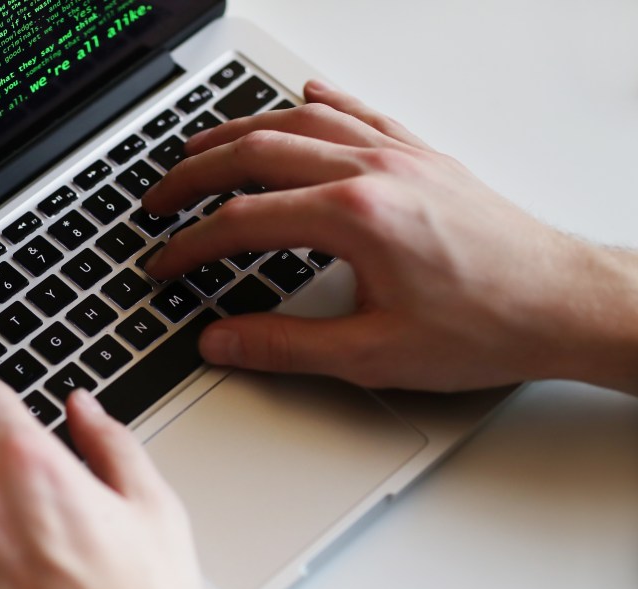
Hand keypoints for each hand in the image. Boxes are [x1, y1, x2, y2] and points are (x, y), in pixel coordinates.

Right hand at [143, 80, 637, 393]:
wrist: (566, 304)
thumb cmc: (488, 326)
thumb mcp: (374, 355)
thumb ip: (285, 347)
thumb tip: (223, 341)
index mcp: (355, 217)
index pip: (243, 221)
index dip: (191, 245)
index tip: (164, 265)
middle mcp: (373, 171)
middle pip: (258, 153)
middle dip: (195, 175)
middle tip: (158, 198)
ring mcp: (400, 156)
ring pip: (301, 123)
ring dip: (242, 130)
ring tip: (202, 146)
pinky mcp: (423, 157)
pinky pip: (361, 113)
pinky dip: (321, 104)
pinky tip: (303, 96)